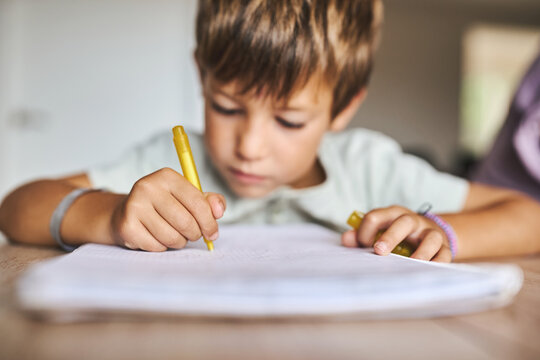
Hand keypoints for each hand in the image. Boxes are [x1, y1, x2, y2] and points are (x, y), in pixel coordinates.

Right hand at [110, 168, 225, 250]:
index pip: (198, 203)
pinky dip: (163, 247)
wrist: (126, 212)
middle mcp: (148, 187)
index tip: (213, 233)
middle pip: (185, 222)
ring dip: (179, 242)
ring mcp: (135, 206)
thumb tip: (219, 211)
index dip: (209, 222)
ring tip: (175, 235)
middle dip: (195, 234)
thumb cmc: (165, 205)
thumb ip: (210, 202)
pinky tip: (157, 237)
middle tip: (193, 234)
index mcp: (167, 176)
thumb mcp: (188, 197)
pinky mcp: (127, 226)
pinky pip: (157, 246)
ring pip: (171, 237)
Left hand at [341, 205, 451, 261]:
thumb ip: (361, 236)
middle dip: (390, 236)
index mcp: (393, 214)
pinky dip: (438, 263)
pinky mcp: (444, 247)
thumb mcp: (380, 231)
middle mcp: (413, 221)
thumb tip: (346, 239)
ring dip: (421, 252)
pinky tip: (428, 271)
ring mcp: (431, 233)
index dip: (365, 231)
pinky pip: (445, 254)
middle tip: (379, 251)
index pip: (376, 216)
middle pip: (403, 222)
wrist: (430, 232)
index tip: (362, 246)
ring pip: (431, 238)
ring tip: (411, 264)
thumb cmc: (397, 234)